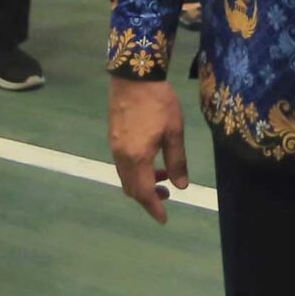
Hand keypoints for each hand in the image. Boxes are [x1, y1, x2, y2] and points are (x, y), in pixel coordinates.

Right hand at [108, 76, 189, 224]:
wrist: (133, 77)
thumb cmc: (159, 102)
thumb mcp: (174, 131)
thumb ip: (177, 161)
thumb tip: (181, 186)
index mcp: (137, 157)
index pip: (143, 193)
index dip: (154, 208)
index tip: (164, 219)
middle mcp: (121, 156)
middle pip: (131, 188)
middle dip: (148, 198)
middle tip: (167, 196)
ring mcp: (114, 147)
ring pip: (126, 177)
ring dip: (142, 183)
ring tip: (163, 177)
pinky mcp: (113, 137)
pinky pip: (122, 165)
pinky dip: (136, 171)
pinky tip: (150, 160)